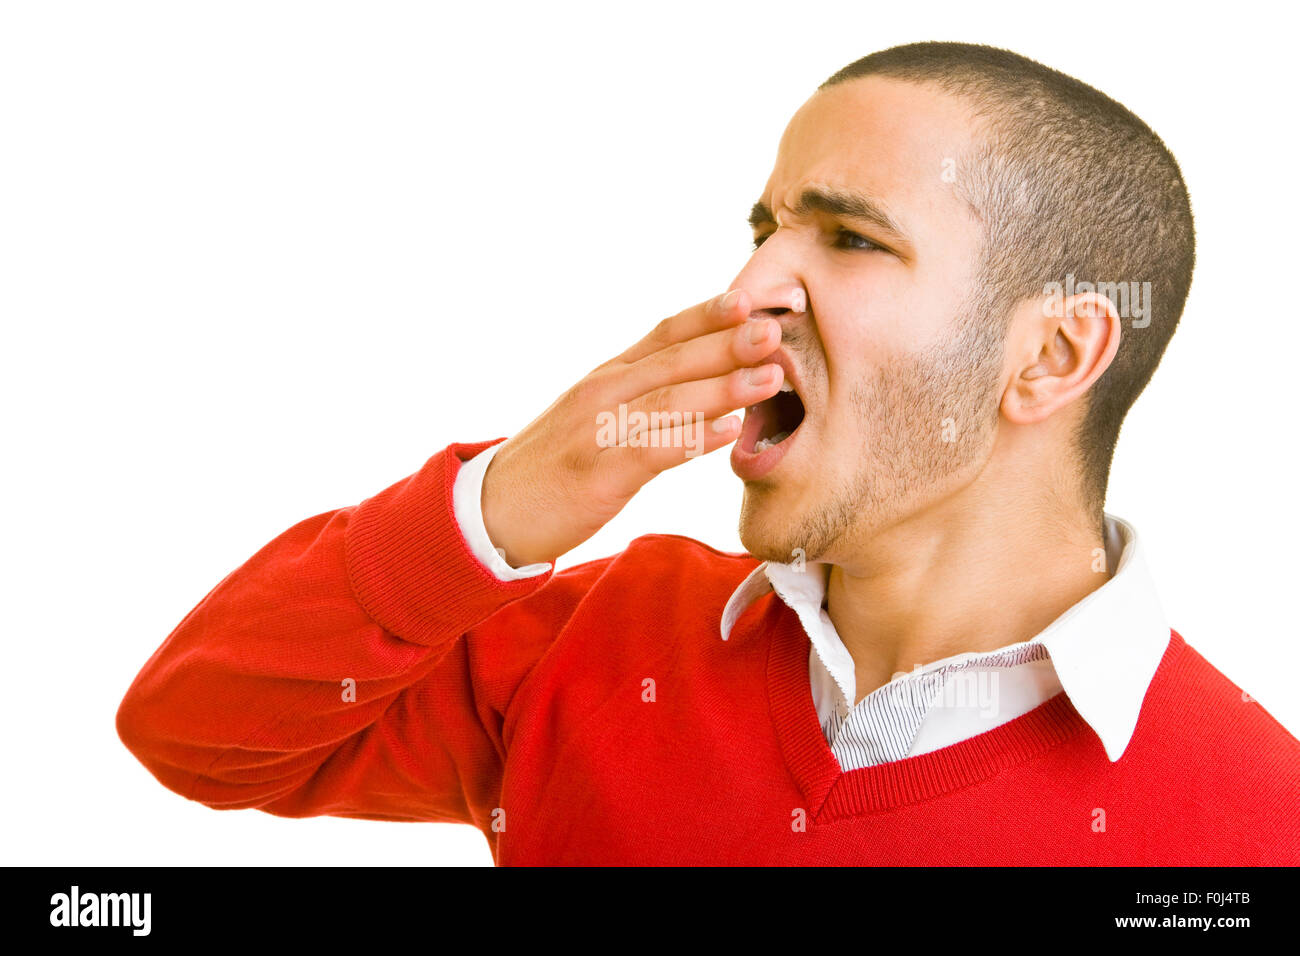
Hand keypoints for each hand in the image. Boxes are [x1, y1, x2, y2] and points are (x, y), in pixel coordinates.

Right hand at [480, 289, 784, 565]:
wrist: (492, 511)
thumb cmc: (554, 467)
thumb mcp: (597, 419)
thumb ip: (645, 399)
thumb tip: (710, 389)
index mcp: (607, 377)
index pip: (663, 335)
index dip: (707, 316)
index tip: (751, 298)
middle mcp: (602, 393)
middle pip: (672, 360)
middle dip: (728, 343)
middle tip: (776, 330)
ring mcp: (596, 431)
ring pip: (667, 400)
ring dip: (722, 387)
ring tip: (770, 378)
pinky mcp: (596, 473)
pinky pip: (650, 450)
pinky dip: (691, 438)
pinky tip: (728, 431)